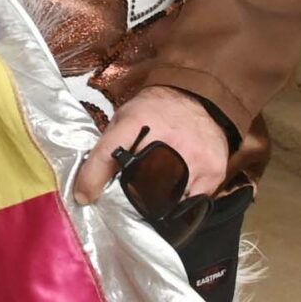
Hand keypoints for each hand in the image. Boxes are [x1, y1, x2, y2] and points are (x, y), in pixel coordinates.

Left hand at [72, 85, 231, 206]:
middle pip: (142, 186)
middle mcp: (168, 140)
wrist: (198, 97)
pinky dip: (182, 202)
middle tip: (125, 203)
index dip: (93, 178)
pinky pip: (194, 200)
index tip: (85, 197)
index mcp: (136, 122)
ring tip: (151, 200)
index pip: (107, 154)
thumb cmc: (154, 111)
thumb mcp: (124, 119)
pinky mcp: (215, 171)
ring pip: (170, 199)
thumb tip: (87, 187)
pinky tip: (175, 192)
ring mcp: (195, 157)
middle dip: (131, 199)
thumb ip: (107, 148)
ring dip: (159, 204)